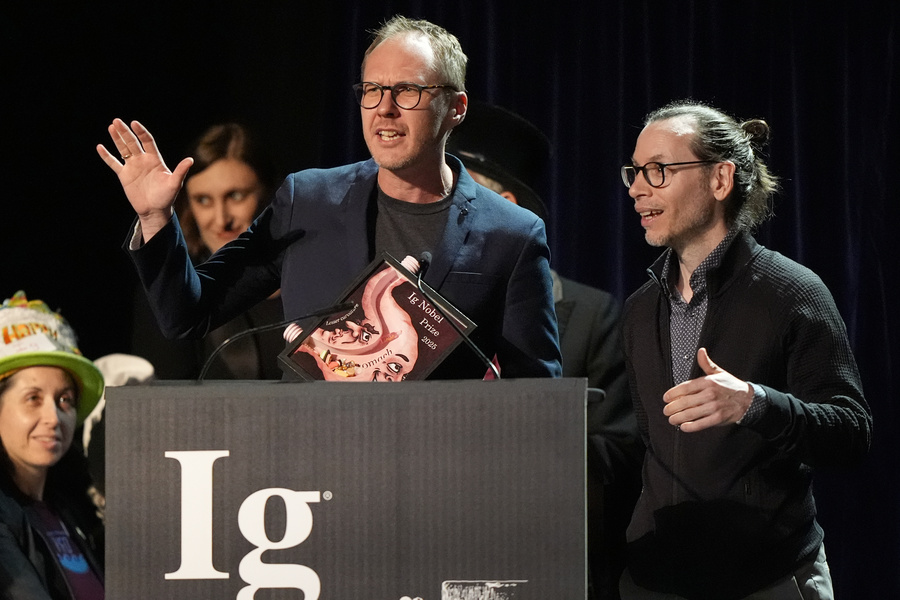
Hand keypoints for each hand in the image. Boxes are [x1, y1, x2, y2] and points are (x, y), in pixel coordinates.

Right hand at [96, 119, 193, 240]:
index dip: (141, 132)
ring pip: (123, 149)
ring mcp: (133, 167)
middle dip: (125, 132)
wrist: (155, 210)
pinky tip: (100, 147)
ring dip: (117, 139)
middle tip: (117, 121)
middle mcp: (143, 160)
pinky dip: (107, 156)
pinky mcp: (124, 175)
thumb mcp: (175, 183)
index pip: (147, 141)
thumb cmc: (167, 197)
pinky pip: (114, 163)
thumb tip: (190, 160)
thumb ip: (181, 171)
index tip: (134, 123)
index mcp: (155, 159)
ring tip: (111, 127)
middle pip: (133, 142)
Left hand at [662, 347, 752, 431]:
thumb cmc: (731, 386)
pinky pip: (701, 423)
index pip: (685, 387)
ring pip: (691, 413)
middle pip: (685, 402)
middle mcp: (710, 394)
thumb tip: (700, 351)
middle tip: (666, 411)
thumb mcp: (718, 372)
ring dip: (678, 418)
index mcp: (708, 382)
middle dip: (672, 408)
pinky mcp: (718, 418)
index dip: (673, 393)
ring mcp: (714, 407)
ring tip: (671, 419)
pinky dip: (691, 426)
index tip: (666, 398)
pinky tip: (684, 427)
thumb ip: (706, 363)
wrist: (748, 400)